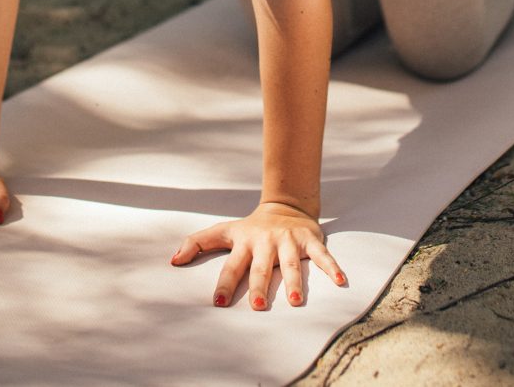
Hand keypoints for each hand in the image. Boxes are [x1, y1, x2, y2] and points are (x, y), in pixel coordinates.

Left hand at [170, 201, 345, 308]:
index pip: (232, 265)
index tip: (217, 302)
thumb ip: (198, 243)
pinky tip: (340, 281)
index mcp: (245, 243)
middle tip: (257, 306)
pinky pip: (321, 256)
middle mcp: (266, 243)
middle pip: (261, 267)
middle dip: (259, 286)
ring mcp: (288, 241)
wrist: (285, 207)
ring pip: (291, 264)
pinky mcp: (309, 240)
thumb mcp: (224, 231)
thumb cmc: (251, 229)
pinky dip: (332, 267)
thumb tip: (172, 260)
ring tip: (294, 302)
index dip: (224, 283)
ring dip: (294, 282)